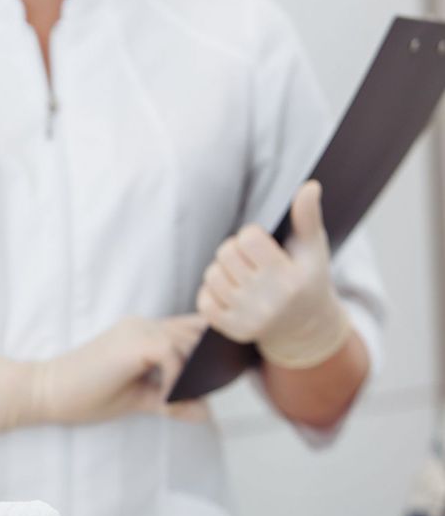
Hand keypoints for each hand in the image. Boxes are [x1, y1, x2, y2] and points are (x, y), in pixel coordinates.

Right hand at [0, 315, 206, 434]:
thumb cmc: (84, 395)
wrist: (46, 391)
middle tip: (208, 393)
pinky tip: (163, 402)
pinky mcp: (133, 343)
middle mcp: (143, 324)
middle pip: (198, 333)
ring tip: (183, 401)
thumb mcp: (137, 399)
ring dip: (194, 375)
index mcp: (142, 332)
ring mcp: (138, 330)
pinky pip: (173, 356)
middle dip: (210, 363)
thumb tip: (205, 412)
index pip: (190, 328)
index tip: (216, 377)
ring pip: (190, 343)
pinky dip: (176, 382)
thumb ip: (170, 401)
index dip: (209, 348)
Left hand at [196, 180, 350, 368]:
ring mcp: (249, 318)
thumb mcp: (313, 249)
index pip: (248, 238)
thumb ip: (308, 217)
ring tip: (242, 274)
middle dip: (235, 250)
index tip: (263, 245)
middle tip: (251, 260)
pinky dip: (212, 291)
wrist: (306, 328)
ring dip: (223, 269)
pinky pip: (203, 299)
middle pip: (226, 253)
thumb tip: (309, 186)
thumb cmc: (308, 279)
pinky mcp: (232, 330)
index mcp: (290, 279)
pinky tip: (232, 292)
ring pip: (212, 274)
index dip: (252, 236)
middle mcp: (269, 301)